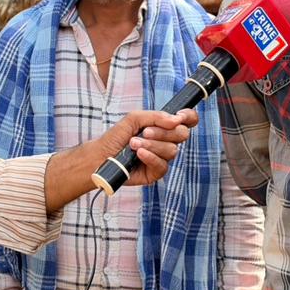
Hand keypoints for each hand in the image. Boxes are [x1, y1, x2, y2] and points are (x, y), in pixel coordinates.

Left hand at [44, 108, 198, 210]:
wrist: (102, 155)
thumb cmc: (117, 137)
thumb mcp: (134, 119)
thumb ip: (156, 116)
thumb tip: (176, 119)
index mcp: (163, 127)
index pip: (186, 121)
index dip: (188, 117)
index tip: (179, 117)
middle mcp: (166, 142)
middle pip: (182, 135)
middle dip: (163, 132)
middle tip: (144, 132)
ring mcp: (162, 157)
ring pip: (172, 150)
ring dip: (152, 145)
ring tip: (133, 144)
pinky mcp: (156, 172)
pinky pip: (162, 165)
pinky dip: (150, 157)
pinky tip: (138, 154)